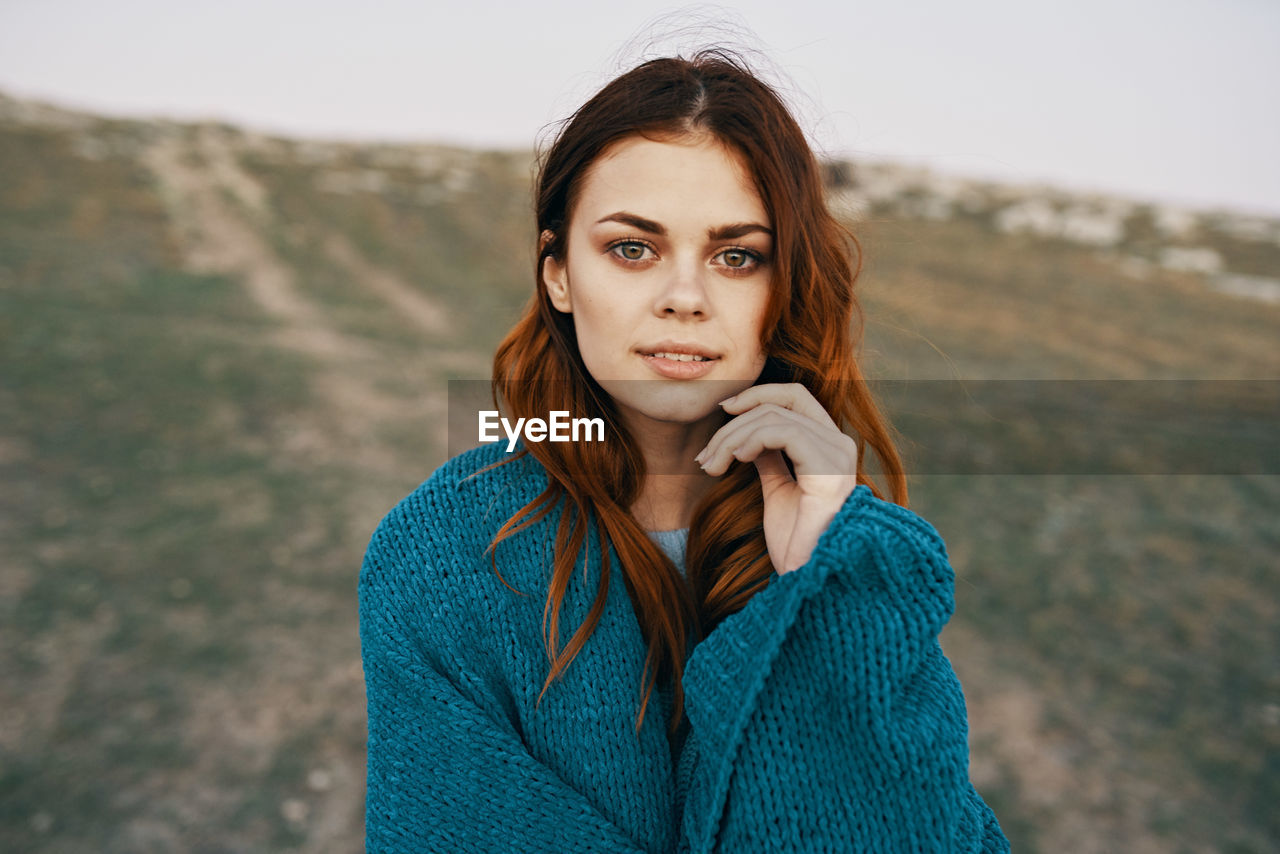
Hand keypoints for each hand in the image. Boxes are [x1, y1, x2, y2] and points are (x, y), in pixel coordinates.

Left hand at [694, 383, 858, 574]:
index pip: (795, 398)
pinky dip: (753, 439)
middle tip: (706, 455)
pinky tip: (738, 459)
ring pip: (775, 417)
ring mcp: (837, 455)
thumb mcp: (778, 490)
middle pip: (782, 401)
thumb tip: (747, 436)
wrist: (809, 577)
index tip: (722, 411)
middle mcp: (839, 444)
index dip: (756, 396)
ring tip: (714, 466)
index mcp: (829, 446)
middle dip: (735, 421)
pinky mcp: (828, 470)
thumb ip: (769, 458)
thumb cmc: (796, 542)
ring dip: (733, 438)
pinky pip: (784, 432)